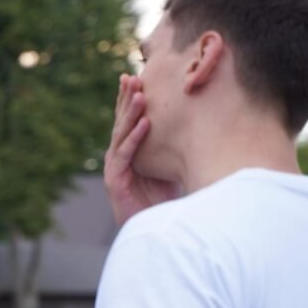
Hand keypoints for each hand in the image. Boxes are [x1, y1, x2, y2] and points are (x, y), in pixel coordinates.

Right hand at [104, 74, 180, 225]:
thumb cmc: (161, 202)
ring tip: (138, 94)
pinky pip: (125, 155)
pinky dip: (135, 139)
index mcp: (128, 152)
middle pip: (120, 123)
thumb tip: (193, 125)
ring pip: (121, 135)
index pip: (127, 122)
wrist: (151, 230)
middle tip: (131, 77)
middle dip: (125, 100)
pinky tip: (144, 124)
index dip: (128, 101)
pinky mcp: (115, 181)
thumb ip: (170, 150)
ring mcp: (114, 169)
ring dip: (129, 114)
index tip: (134, 78)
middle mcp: (117, 157)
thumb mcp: (168, 168)